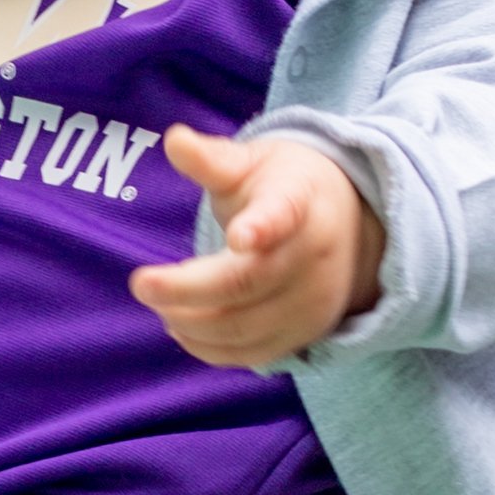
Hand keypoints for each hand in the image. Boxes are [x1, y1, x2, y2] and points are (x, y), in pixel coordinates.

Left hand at [132, 126, 385, 365]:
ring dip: (191, 321)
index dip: (262, 227)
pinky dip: (209, 347)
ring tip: (159, 302)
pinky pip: (252, 355)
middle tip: (141, 283)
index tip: (239, 236)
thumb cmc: (288, 188)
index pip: (283, 215)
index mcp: (300, 203)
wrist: (353, 225)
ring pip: (243, 327)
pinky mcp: (305, 335)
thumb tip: (174, 139)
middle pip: (246, 283)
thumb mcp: (256, 163)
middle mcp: (313, 257)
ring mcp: (312, 301)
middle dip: (187, 289)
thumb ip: (213, 160)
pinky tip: (182, 326)